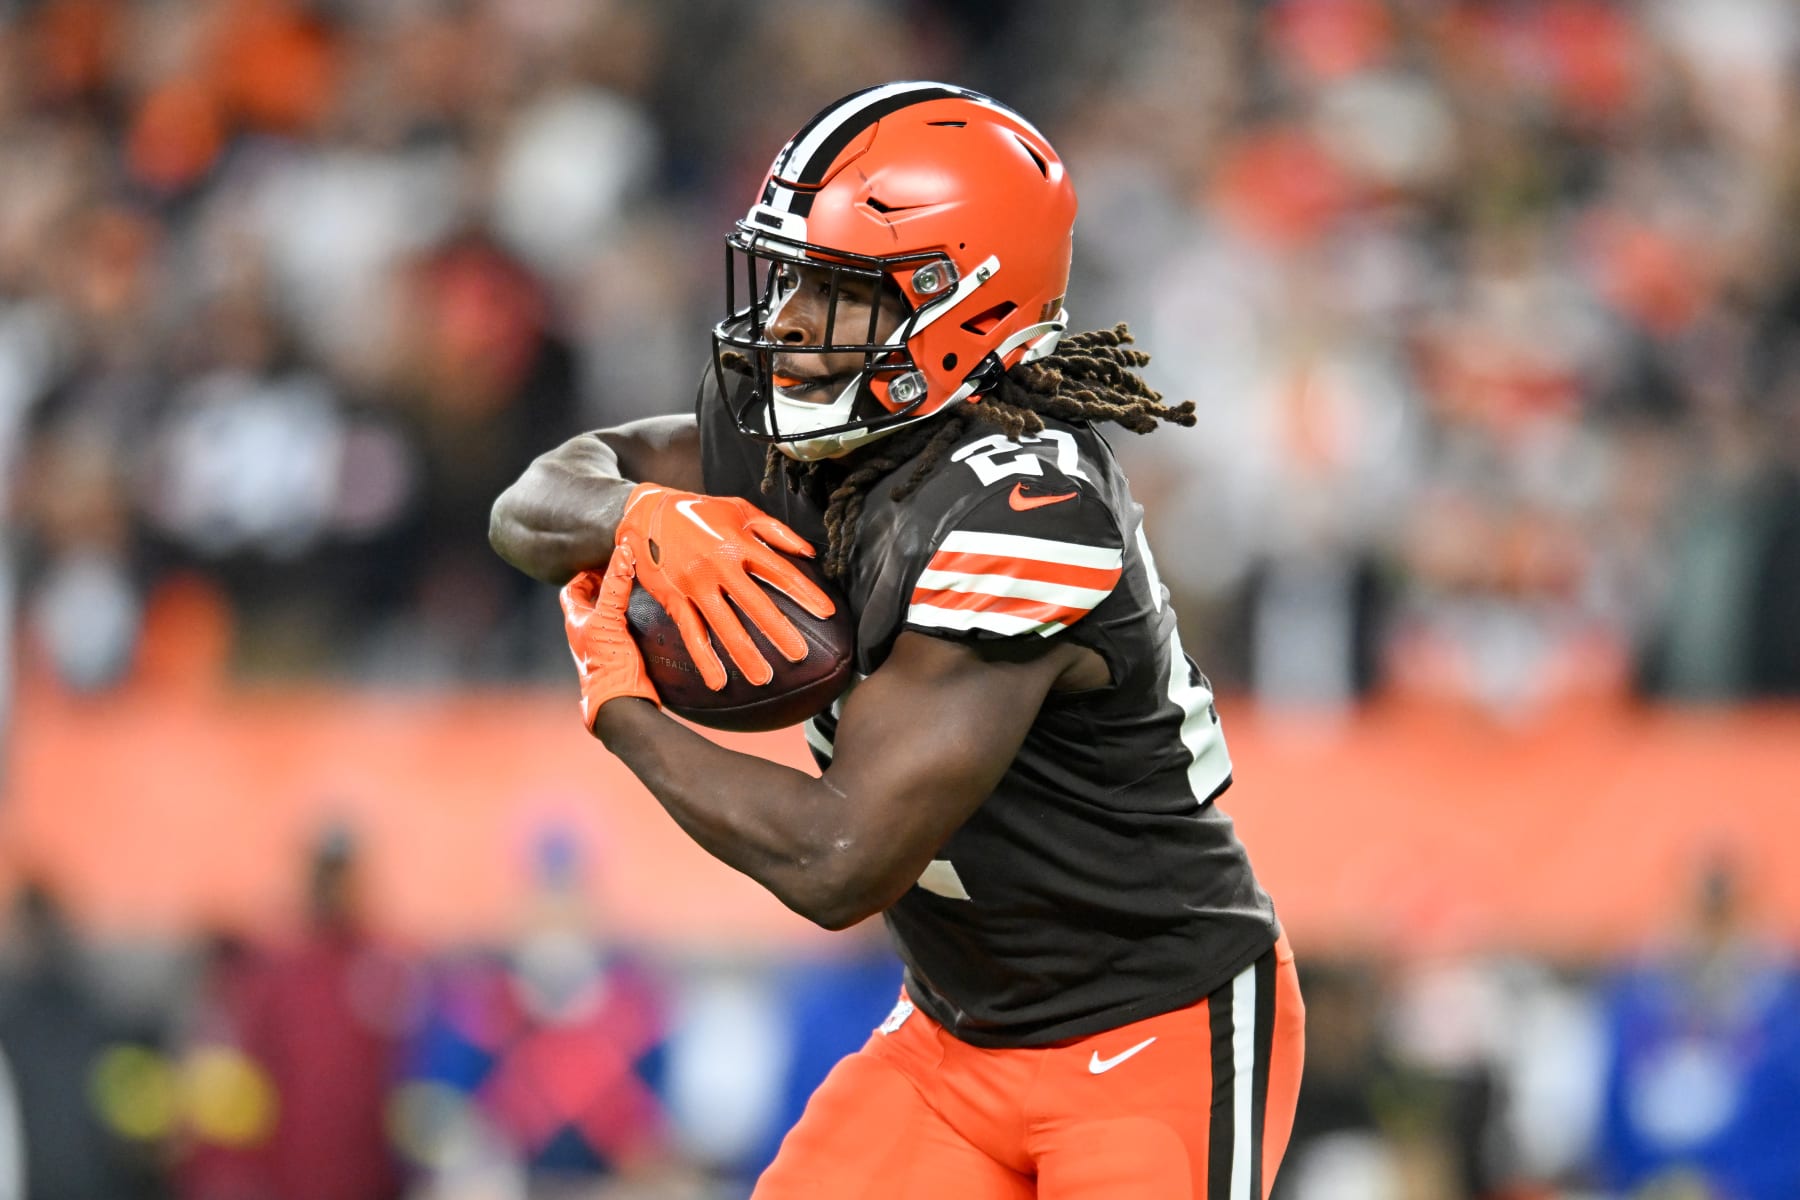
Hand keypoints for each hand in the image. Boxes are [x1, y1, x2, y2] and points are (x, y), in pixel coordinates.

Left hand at [561, 545, 658, 730]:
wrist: (623, 704)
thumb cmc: (608, 663)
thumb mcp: (609, 619)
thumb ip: (616, 586)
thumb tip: (623, 551)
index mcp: (576, 622)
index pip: (572, 590)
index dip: (585, 574)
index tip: (606, 563)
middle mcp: (587, 633)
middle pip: (592, 602)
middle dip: (606, 585)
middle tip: (626, 571)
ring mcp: (605, 646)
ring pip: (609, 616)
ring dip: (621, 601)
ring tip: (640, 586)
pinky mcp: (623, 656)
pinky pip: (627, 630)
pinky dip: (636, 618)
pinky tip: (652, 614)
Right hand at [616, 483, 835, 689]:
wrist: (646, 512)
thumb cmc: (699, 511)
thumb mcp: (740, 510)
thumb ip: (776, 530)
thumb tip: (808, 553)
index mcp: (739, 542)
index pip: (779, 571)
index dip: (805, 592)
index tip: (826, 612)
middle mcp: (718, 565)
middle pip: (754, 603)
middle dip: (778, 630)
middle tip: (799, 654)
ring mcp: (695, 584)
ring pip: (723, 624)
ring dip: (744, 653)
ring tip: (762, 677)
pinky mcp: (675, 598)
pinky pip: (692, 632)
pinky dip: (704, 658)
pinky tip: (717, 680)